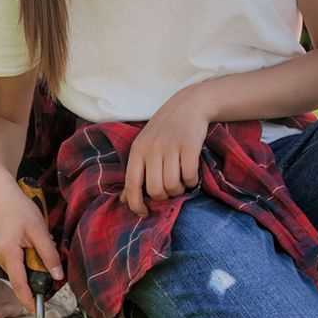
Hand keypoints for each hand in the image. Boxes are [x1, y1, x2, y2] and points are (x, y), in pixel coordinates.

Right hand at [0, 174, 62, 312]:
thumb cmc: (17, 207)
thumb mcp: (38, 230)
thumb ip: (48, 254)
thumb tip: (57, 276)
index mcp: (7, 255)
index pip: (19, 285)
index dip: (28, 300)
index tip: (37, 311)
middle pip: (20, 276)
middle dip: (36, 275)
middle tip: (49, 260)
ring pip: (17, 266)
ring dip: (31, 262)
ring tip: (38, 240)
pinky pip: (13, 258)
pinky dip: (24, 255)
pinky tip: (29, 238)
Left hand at [121, 87, 210, 215]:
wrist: (188, 106)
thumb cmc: (162, 132)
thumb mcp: (143, 148)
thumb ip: (135, 172)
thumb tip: (124, 200)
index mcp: (137, 151)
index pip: (131, 184)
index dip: (136, 203)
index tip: (144, 212)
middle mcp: (152, 149)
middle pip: (155, 189)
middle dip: (163, 197)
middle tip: (169, 190)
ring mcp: (171, 146)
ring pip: (172, 184)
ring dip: (179, 190)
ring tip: (181, 183)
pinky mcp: (190, 145)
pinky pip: (190, 175)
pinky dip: (192, 182)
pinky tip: (191, 177)